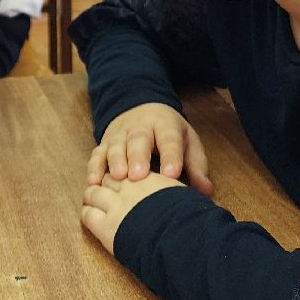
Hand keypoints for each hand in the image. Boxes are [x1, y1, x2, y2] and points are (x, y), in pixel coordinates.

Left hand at [80, 173, 184, 254]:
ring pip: (93, 193)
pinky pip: (88, 215)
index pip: (126, 169)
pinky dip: (87, 213)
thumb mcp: (184, 197)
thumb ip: (174, 190)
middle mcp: (128, 187)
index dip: (122, 174)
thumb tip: (189, 190)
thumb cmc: (188, 218)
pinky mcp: (107, 227)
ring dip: (92, 195)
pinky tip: (89, 215)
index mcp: (147, 177)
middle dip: (104, 182)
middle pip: (107, 178)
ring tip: (91, 201)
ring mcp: (115, 206)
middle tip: (102, 188)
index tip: (120, 177)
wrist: (179, 238)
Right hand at [87, 102, 212, 194]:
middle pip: (138, 139)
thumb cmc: (169, 134)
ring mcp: (120, 134)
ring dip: (115, 160)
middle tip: (138, 175)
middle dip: (137, 156)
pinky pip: (97, 153)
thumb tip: (205, 190)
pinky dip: (94, 166)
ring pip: (116, 145)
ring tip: (118, 177)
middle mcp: (141, 127)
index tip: (171, 174)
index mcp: (165, 125)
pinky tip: (93, 181)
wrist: (142, 109)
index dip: (170, 155)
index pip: (169, 138)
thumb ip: (196, 166)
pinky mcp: (104, 142)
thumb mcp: (188, 142)